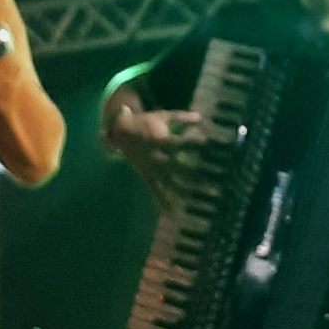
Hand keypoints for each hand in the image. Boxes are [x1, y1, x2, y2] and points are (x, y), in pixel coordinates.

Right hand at [101, 91, 203, 208]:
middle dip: (190, 170)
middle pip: (175, 165)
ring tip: (194, 198)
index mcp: (160, 140)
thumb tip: (200, 117)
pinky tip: (171, 212)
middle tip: (207, 176)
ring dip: (180, 189)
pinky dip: (162, 201)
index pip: (178, 143)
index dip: (191, 142)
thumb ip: (181, 117)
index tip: (205, 143)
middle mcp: (156, 156)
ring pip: (167, 180)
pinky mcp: (147, 174)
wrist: (122, 131)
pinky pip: (155, 189)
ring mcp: (151, 167)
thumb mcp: (163, 116)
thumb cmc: (146, 121)